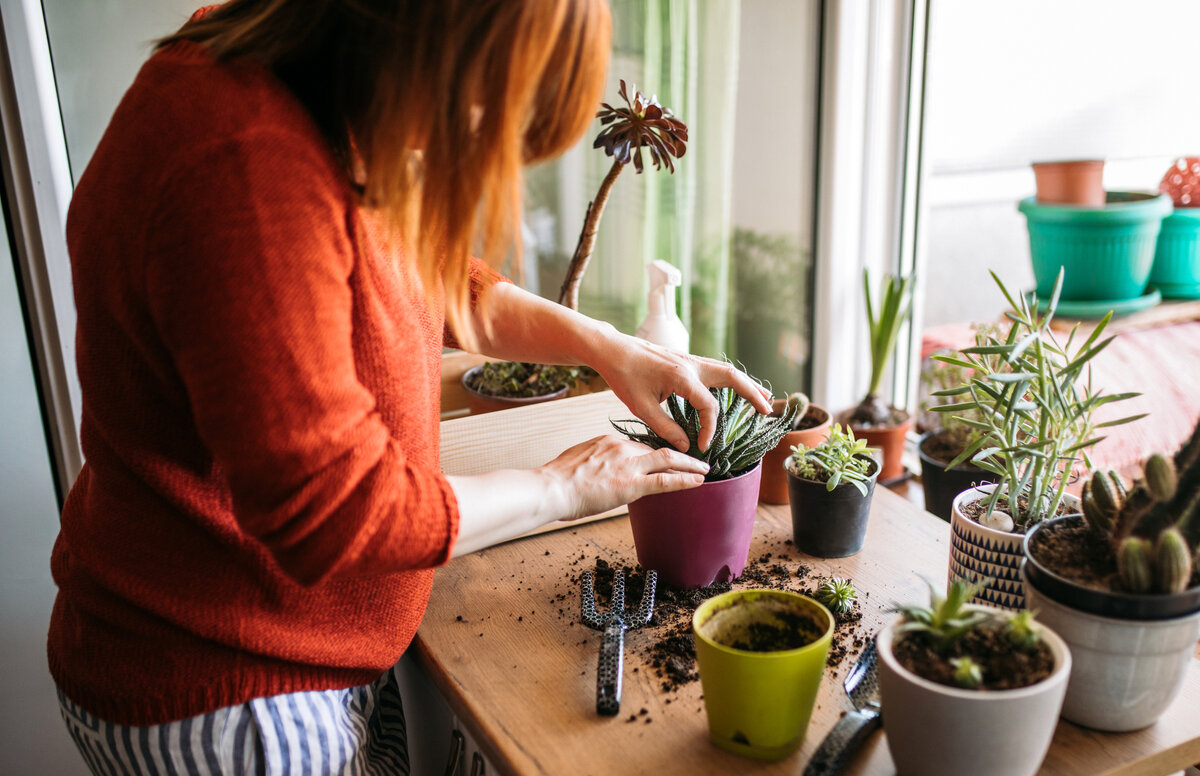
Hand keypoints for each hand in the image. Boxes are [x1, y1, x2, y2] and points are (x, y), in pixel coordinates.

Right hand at [540, 435, 709, 520]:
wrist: (551, 489)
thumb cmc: (556, 481)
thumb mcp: (577, 461)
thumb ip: (594, 461)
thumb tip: (598, 471)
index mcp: (608, 441)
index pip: (639, 446)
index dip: (655, 453)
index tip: (666, 458)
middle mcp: (622, 448)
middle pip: (657, 448)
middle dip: (679, 454)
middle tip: (695, 459)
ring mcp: (628, 465)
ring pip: (668, 459)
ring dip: (689, 465)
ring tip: (704, 470)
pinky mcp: (632, 484)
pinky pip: (665, 480)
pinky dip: (684, 480)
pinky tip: (697, 481)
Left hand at [590, 335, 773, 451]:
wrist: (613, 350)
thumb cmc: (624, 377)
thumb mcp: (641, 407)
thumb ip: (666, 428)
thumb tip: (687, 445)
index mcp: (682, 377)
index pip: (709, 406)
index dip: (709, 428)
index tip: (702, 444)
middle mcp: (691, 365)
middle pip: (732, 377)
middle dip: (752, 393)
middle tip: (767, 410)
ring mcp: (690, 360)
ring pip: (727, 370)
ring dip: (746, 384)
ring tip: (764, 397)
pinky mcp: (686, 360)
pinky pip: (715, 369)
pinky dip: (731, 379)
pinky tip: (736, 388)